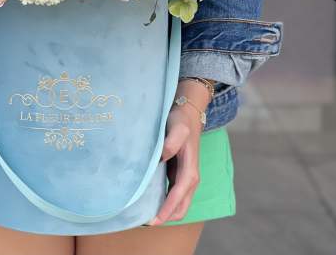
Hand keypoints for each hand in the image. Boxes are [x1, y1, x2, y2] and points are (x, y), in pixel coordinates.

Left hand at [149, 79, 210, 225]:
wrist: (188, 113)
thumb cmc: (181, 120)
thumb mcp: (177, 127)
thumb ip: (171, 142)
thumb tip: (162, 158)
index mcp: (190, 170)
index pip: (178, 196)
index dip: (167, 209)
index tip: (154, 220)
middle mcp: (190, 177)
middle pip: (181, 206)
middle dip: (166, 216)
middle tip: (145, 222)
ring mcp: (185, 177)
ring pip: (178, 203)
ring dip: (166, 211)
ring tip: (145, 215)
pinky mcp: (179, 174)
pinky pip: (174, 194)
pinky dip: (165, 202)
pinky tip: (150, 201)